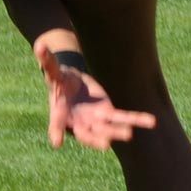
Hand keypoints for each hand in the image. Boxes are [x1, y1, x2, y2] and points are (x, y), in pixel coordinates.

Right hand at [34, 41, 155, 149]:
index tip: (57, 142)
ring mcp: (95, 120)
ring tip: (129, 133)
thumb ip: (48, 62)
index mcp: (60, 115)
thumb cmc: (59, 81)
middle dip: (96, 140)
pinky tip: (151, 122)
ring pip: (107, 129)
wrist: (72, 84)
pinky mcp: (108, 112)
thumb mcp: (53, 72)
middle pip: (87, 134)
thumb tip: (39, 45)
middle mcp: (78, 123)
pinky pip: (124, 118)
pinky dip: (136, 119)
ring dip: (118, 131)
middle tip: (106, 145)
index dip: (56, 132)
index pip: (57, 125)